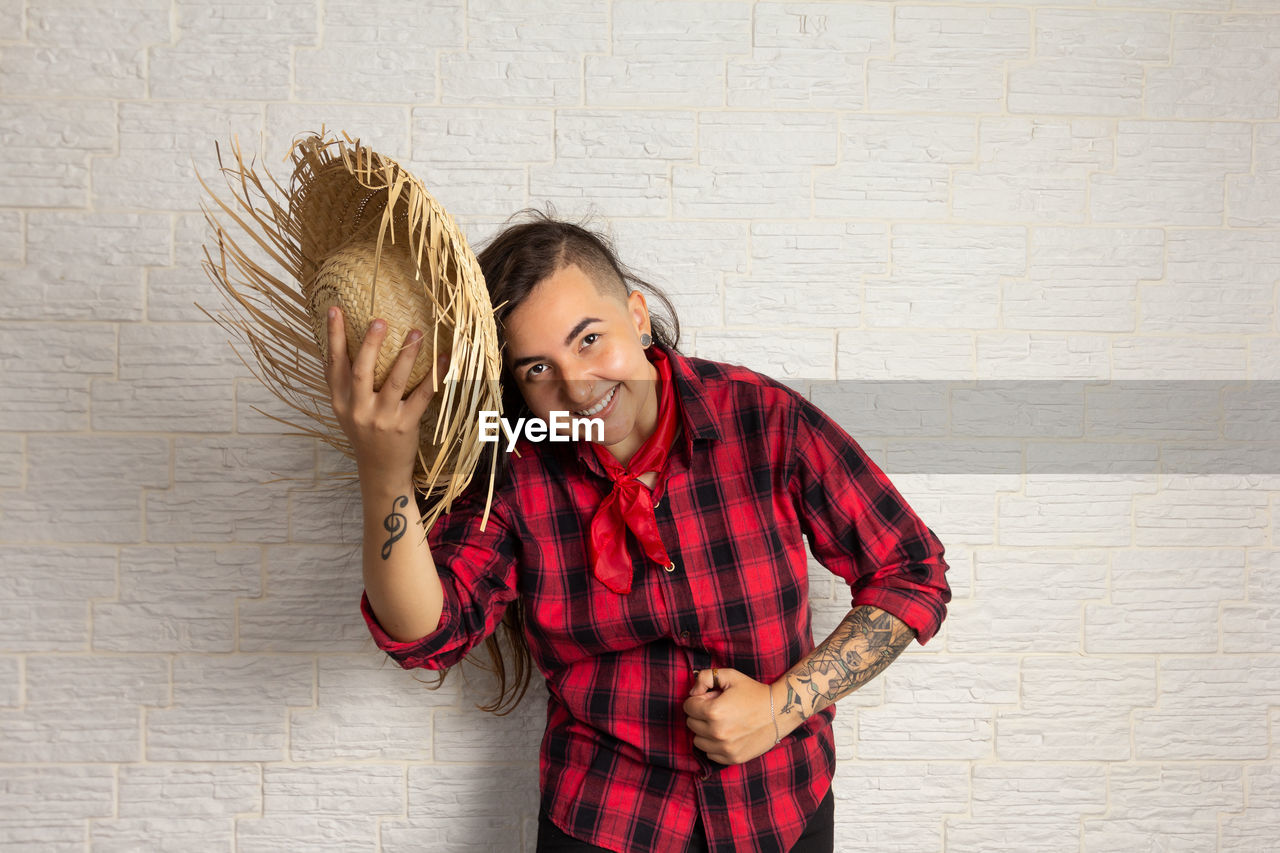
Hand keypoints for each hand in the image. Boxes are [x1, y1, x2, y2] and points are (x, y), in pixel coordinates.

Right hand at [324, 306, 445, 483]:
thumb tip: (338, 345)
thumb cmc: (364, 434)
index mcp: (340, 401)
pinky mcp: (404, 425)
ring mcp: (381, 418)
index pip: (333, 364)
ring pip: (394, 381)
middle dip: (369, 344)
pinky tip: (444, 358)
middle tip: (380, 320)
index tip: (334, 309)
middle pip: (361, 371)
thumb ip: (342, 383)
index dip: (333, 336)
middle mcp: (357, 409)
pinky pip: (422, 396)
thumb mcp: (346, 411)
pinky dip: (434, 376)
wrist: (380, 470)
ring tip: (417, 332)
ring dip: (406, 355)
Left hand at [683, 667, 779, 765]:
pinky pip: (710, 753)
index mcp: (713, 712)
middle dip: (700, 714)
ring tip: (722, 722)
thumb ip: (705, 677)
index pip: (688, 707)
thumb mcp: (730, 676)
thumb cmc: (754, 692)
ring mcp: (725, 748)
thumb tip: (692, 692)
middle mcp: (717, 733)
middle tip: (718, 709)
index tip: (712, 698)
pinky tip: (728, 734)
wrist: (779, 712)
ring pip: (698, 741)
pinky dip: (714, 745)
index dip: (699, 700)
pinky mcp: (732, 758)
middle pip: (691, 723)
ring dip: (705, 731)